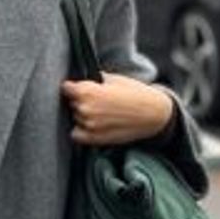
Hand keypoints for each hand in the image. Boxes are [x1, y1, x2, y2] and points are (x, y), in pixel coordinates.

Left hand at [61, 73, 177, 148]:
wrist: (153, 114)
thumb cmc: (135, 94)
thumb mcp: (113, 79)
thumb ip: (93, 81)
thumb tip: (80, 81)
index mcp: (88, 92)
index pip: (66, 88)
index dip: (72, 87)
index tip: (77, 88)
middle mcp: (85, 109)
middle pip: (71, 103)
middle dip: (80, 100)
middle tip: (97, 100)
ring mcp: (89, 126)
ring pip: (75, 117)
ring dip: (83, 115)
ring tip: (102, 112)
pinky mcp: (94, 139)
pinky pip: (76, 134)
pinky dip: (83, 130)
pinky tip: (96, 124)